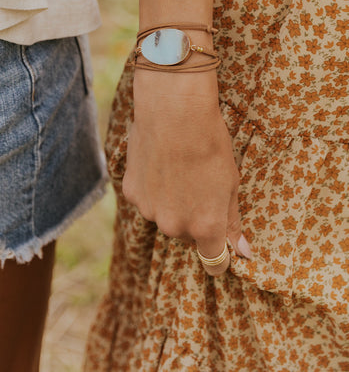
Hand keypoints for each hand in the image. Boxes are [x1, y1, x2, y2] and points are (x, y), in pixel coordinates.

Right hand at [122, 65, 251, 275]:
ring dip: (171, 202)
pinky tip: (160, 162)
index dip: (220, 256)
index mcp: (206, 226)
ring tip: (178, 168)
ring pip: (164, 216)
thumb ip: (232, 220)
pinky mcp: (131, 192)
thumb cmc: (209, 142)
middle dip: (193, 218)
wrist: (174, 110)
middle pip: (186, 235)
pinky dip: (152, 187)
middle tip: (199, 184)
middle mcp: (175, 225)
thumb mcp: (230, 181)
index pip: (214, 263)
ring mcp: (150, 210)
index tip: (221, 245)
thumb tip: (242, 252)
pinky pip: (146, 199)